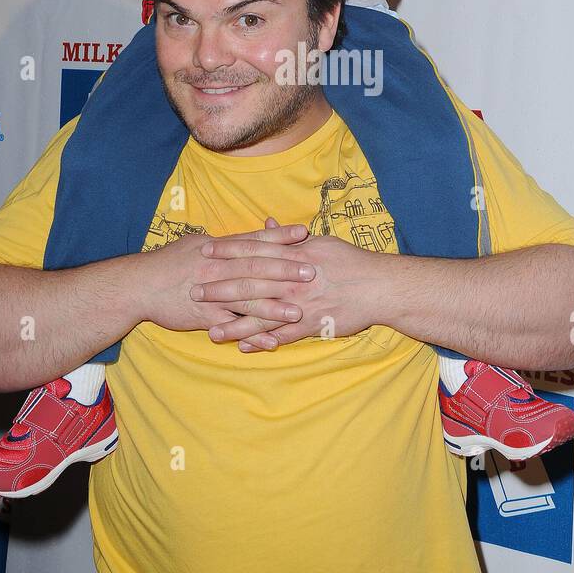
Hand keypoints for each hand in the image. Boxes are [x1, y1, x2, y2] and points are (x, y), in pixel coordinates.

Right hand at [137, 221, 313, 338]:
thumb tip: (246, 235)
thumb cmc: (169, 263)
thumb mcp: (196, 244)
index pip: (253, 240)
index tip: (304, 232)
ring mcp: (212, 294)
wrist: (139, 285)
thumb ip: (224, 243)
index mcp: (218, 249)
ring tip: (299, 312)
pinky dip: (253, 335)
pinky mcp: (205, 317)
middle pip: (256, 268)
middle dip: (285, 270)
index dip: (279, 236)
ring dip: (274, 307)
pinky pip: (233, 327)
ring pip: (247, 299)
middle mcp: (218, 269)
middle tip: (312, 272)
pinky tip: (272, 342)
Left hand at [195, 224, 385, 350]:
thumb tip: (267, 225)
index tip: (205, 252)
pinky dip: (262, 342)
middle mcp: (291, 280)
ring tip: (211, 331)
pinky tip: (244, 347)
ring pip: (261, 315)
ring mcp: (300, 304)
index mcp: (293, 256)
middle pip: (249, 284)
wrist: (378, 287)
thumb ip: (290, 238)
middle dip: (220, 289)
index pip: (253, 251)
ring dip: (234, 324)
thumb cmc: (351, 261)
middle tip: (194, 291)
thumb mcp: (321, 242)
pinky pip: (281, 335)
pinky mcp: (310, 325)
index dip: (227, 252)